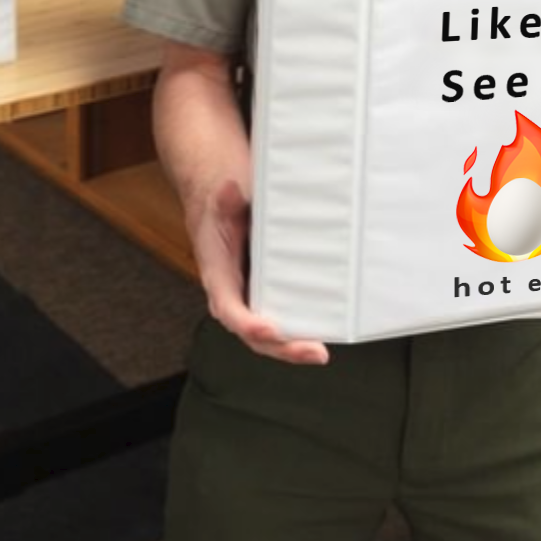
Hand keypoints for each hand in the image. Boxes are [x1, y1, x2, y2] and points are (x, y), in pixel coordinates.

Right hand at [187, 177, 328, 365]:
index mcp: (218, 275)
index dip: (248, 323)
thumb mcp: (220, 198)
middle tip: (315, 351)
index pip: (228, 309)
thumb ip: (225, 198)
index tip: (269, 329)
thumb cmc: (219, 206)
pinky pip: (280, 320)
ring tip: (320, 351)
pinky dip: (299, 330)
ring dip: (293, 346)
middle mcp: (233, 294)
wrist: (218, 203)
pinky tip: (323, 330)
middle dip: (283, 348)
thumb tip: (230, 190)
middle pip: (254, 334)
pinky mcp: (266, 294)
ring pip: (269, 335)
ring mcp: (250, 297)